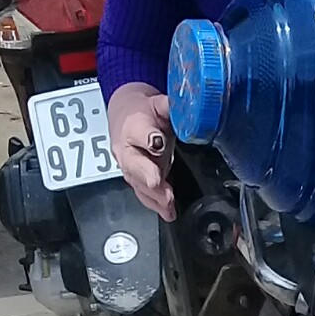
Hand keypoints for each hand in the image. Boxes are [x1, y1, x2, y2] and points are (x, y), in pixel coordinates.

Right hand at [107, 81, 174, 219]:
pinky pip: (143, 192)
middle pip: (134, 164)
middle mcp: (127, 148)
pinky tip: (167, 212)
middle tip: (161, 186)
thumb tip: (188, 108)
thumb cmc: (144, 111)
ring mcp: (129, 166)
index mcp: (134, 124)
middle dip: (147, 176)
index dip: (148, 137)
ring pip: (138, 183)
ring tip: (168, 206)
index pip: (139, 130)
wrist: (125, 117)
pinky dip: (154, 204)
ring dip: (153, 196)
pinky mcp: (135, 178)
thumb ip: (170, 107)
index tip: (156, 143)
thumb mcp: (158, 103)